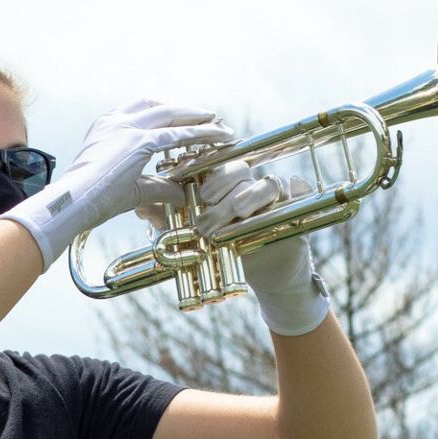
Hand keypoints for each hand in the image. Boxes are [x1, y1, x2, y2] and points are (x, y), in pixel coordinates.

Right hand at [0, 99, 235, 270]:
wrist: (72, 202)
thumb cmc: (90, 200)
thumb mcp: (128, 189)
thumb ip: (156, 187)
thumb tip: (180, 193)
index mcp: (106, 126)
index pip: (142, 111)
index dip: (166, 113)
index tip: (183, 118)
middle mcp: (115, 120)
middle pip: (159, 105)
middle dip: (185, 110)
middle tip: (207, 116)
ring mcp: (126, 127)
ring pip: (171, 113)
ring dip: (196, 116)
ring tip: (216, 122)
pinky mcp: (139, 141)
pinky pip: (178, 133)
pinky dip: (200, 133)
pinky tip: (217, 135)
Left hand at [135, 159, 329, 335]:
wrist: (266, 273)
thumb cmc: (229, 247)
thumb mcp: (196, 236)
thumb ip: (170, 221)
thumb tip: (142, 208)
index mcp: (222, 185)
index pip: (212, 164)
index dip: (200, 165)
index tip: (181, 175)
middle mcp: (247, 184)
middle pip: (237, 168)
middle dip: (221, 182)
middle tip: (207, 200)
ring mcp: (272, 194)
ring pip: (264, 182)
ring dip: (249, 195)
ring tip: (237, 211)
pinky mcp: (294, 206)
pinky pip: (295, 192)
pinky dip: (288, 193)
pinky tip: (279, 199)